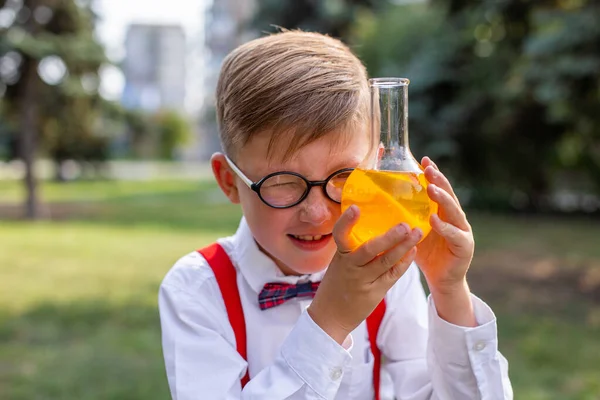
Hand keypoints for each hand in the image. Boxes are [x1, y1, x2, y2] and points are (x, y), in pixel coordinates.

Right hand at [308, 205, 421, 343]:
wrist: (330, 316)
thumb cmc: (337, 284)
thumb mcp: (339, 264)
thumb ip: (352, 248)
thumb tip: (373, 225)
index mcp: (340, 256)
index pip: (339, 235)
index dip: (346, 222)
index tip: (355, 208)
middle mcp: (350, 267)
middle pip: (370, 249)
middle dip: (388, 237)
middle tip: (404, 224)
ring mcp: (363, 280)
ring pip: (386, 261)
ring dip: (403, 246)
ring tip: (417, 233)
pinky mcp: (375, 292)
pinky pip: (392, 275)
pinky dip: (404, 262)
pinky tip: (413, 251)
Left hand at [417, 156, 476, 326]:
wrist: (442, 281)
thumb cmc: (426, 254)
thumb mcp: (414, 232)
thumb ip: (406, 217)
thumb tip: (381, 201)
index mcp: (443, 212)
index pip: (439, 189)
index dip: (434, 174)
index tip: (424, 159)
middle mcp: (456, 218)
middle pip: (448, 195)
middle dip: (439, 180)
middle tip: (429, 168)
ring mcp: (463, 231)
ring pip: (454, 211)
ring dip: (442, 199)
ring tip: (431, 189)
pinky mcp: (464, 247)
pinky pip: (454, 235)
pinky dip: (444, 227)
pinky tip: (434, 219)